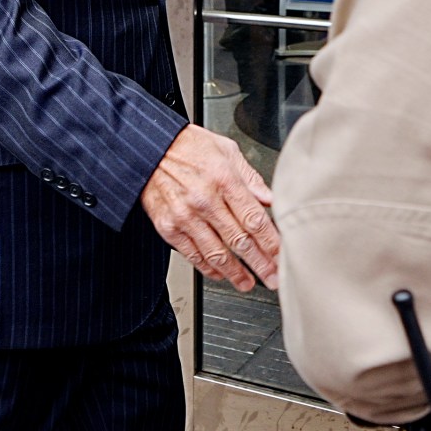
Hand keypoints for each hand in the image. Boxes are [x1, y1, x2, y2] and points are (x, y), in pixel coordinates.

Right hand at [140, 125, 280, 290]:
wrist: (148, 148)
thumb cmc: (187, 146)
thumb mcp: (226, 150)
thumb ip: (250, 178)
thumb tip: (270, 200)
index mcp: (224, 179)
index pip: (254, 219)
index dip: (271, 243)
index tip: (282, 257)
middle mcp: (205, 200)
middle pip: (239, 241)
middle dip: (260, 264)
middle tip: (274, 279)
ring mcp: (185, 216)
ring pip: (216, 254)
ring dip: (236, 273)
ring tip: (248, 283)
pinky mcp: (168, 226)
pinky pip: (192, 254)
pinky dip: (208, 268)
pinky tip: (220, 274)